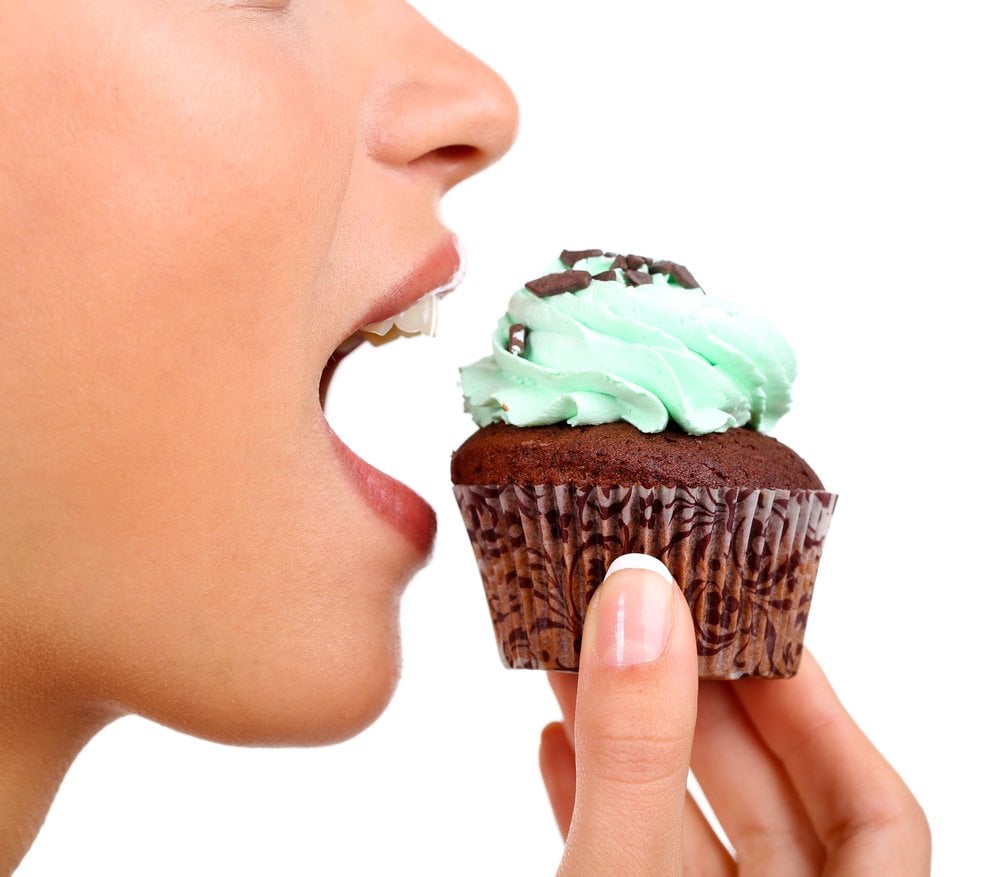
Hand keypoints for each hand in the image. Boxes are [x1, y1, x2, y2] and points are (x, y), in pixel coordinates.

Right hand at [540, 555, 929, 874]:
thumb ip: (638, 753)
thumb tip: (641, 602)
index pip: (875, 811)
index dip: (816, 708)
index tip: (749, 623)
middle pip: (773, 800)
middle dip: (703, 702)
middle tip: (650, 619)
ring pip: (690, 826)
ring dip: (635, 738)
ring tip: (584, 658)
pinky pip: (632, 858)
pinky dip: (597, 799)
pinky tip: (555, 744)